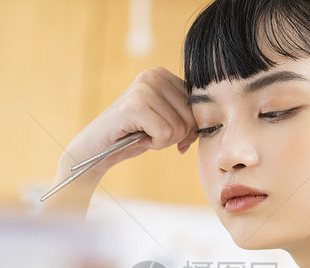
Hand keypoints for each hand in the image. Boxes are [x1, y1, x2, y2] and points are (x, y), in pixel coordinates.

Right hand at [62, 67, 198, 178]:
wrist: (96, 150)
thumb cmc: (133, 136)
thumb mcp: (166, 121)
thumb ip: (188, 116)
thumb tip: (214, 123)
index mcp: (163, 74)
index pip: (198, 105)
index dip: (187, 127)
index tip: (167, 134)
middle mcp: (154, 75)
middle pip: (192, 117)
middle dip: (175, 135)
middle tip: (151, 134)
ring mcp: (144, 89)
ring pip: (180, 128)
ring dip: (163, 141)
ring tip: (142, 134)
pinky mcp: (135, 106)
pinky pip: (166, 134)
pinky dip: (155, 144)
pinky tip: (138, 138)